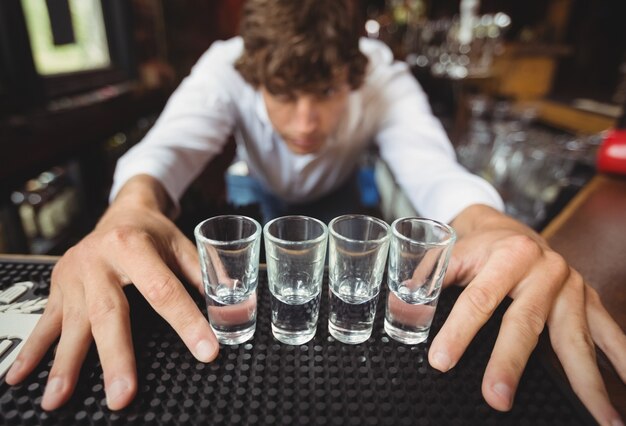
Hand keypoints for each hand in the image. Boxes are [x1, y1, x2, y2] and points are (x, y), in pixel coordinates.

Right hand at [4, 177, 219, 410]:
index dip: (186, 322)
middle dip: (116, 357)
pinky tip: (20, 378)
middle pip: (109, 313)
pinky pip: (45, 322)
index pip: (163, 289)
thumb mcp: (182, 245)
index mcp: (134, 246)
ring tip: (57, 399)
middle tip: (122, 395)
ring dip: (65, 364)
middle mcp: (98, 260)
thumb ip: (205, 276)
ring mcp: (74, 275)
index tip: (206, 351)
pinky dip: (32, 352)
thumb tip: (233, 308)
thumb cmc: (154, 232)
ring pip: (72, 324)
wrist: (120, 211)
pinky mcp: (58, 287)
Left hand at [428, 205, 625, 425]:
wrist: (512, 228)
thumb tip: (400, 310)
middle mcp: (545, 270)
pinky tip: (625, 388)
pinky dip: (621, 361)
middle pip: (528, 322)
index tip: (441, 361)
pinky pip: (610, 332)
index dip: (459, 331)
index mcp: (507, 256)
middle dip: (511, 362)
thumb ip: (425, 280)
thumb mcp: (450, 252)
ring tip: (598, 418)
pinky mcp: (589, 299)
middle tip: (497, 398)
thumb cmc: (479, 246)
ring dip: (586, 380)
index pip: (480, 298)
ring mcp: (572, 287)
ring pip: (576, 336)